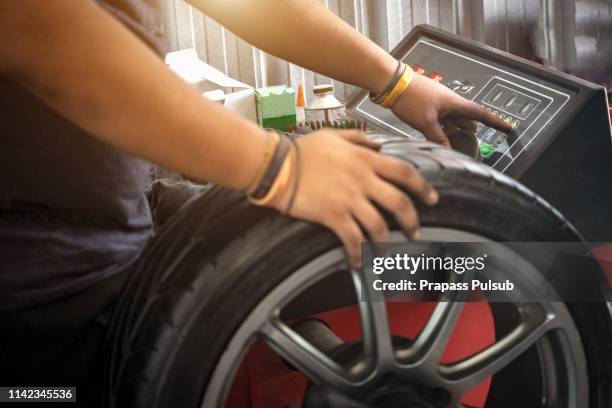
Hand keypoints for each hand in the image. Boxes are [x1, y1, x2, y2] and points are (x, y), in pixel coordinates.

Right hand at [271, 129, 437, 266]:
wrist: (277, 166)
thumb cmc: (302, 151)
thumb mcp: (334, 135)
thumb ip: (359, 138)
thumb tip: (377, 146)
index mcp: (365, 159)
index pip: (405, 172)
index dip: (423, 187)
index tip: (432, 198)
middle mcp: (363, 179)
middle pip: (399, 202)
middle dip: (412, 220)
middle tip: (415, 231)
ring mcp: (349, 198)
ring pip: (379, 225)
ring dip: (385, 242)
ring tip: (386, 250)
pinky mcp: (333, 215)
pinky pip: (353, 239)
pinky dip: (358, 253)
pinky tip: (358, 261)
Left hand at [392, 73, 511, 145]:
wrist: (392, 83)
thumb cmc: (410, 97)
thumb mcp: (426, 123)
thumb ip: (438, 138)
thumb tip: (448, 150)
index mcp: (455, 103)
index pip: (481, 114)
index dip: (495, 121)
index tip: (508, 127)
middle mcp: (449, 102)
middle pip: (466, 119)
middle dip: (470, 132)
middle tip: (472, 145)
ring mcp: (438, 103)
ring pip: (452, 120)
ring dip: (454, 132)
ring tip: (454, 145)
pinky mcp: (427, 106)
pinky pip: (440, 119)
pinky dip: (441, 129)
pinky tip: (436, 137)